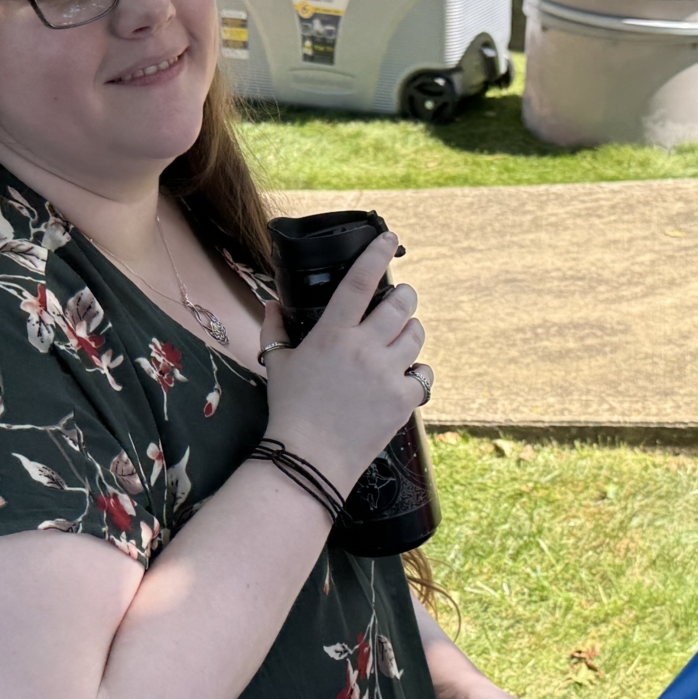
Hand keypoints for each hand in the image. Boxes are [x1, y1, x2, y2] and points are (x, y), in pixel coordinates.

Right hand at [260, 230, 426, 493]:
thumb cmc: (289, 412)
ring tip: (400, 340)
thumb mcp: (277, 364)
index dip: (377, 254)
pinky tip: (405, 377)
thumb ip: (275, 329)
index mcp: (332, 334)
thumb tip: (273, 303)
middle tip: (400, 301)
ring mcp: (387, 373)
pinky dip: (417, 372)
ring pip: (417, 334)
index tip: (390, 238)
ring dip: (411, 331)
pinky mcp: (404, 399)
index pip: (360, 282)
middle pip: (402, 303)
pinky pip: (424, 373)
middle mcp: (363, 348)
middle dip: (405, 297)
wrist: (308, 461)